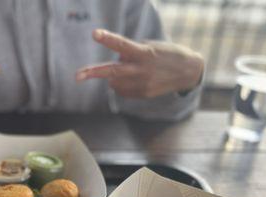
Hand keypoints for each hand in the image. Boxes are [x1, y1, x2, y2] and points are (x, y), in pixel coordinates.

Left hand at [76, 29, 203, 97]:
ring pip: (114, 82)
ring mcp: (142, 84)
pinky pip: (122, 91)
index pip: (123, 45)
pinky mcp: (143, 94)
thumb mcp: (151, 47)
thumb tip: (116, 65)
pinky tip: (135, 79)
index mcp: (144, 53)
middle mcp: (142, 70)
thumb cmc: (166, 54)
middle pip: (113, 72)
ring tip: (129, 69)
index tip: (95, 33)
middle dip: (93, 73)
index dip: (108, 39)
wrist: (188, 72)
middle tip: (77, 76)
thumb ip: (132, 53)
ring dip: (114, 76)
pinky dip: (122, 84)